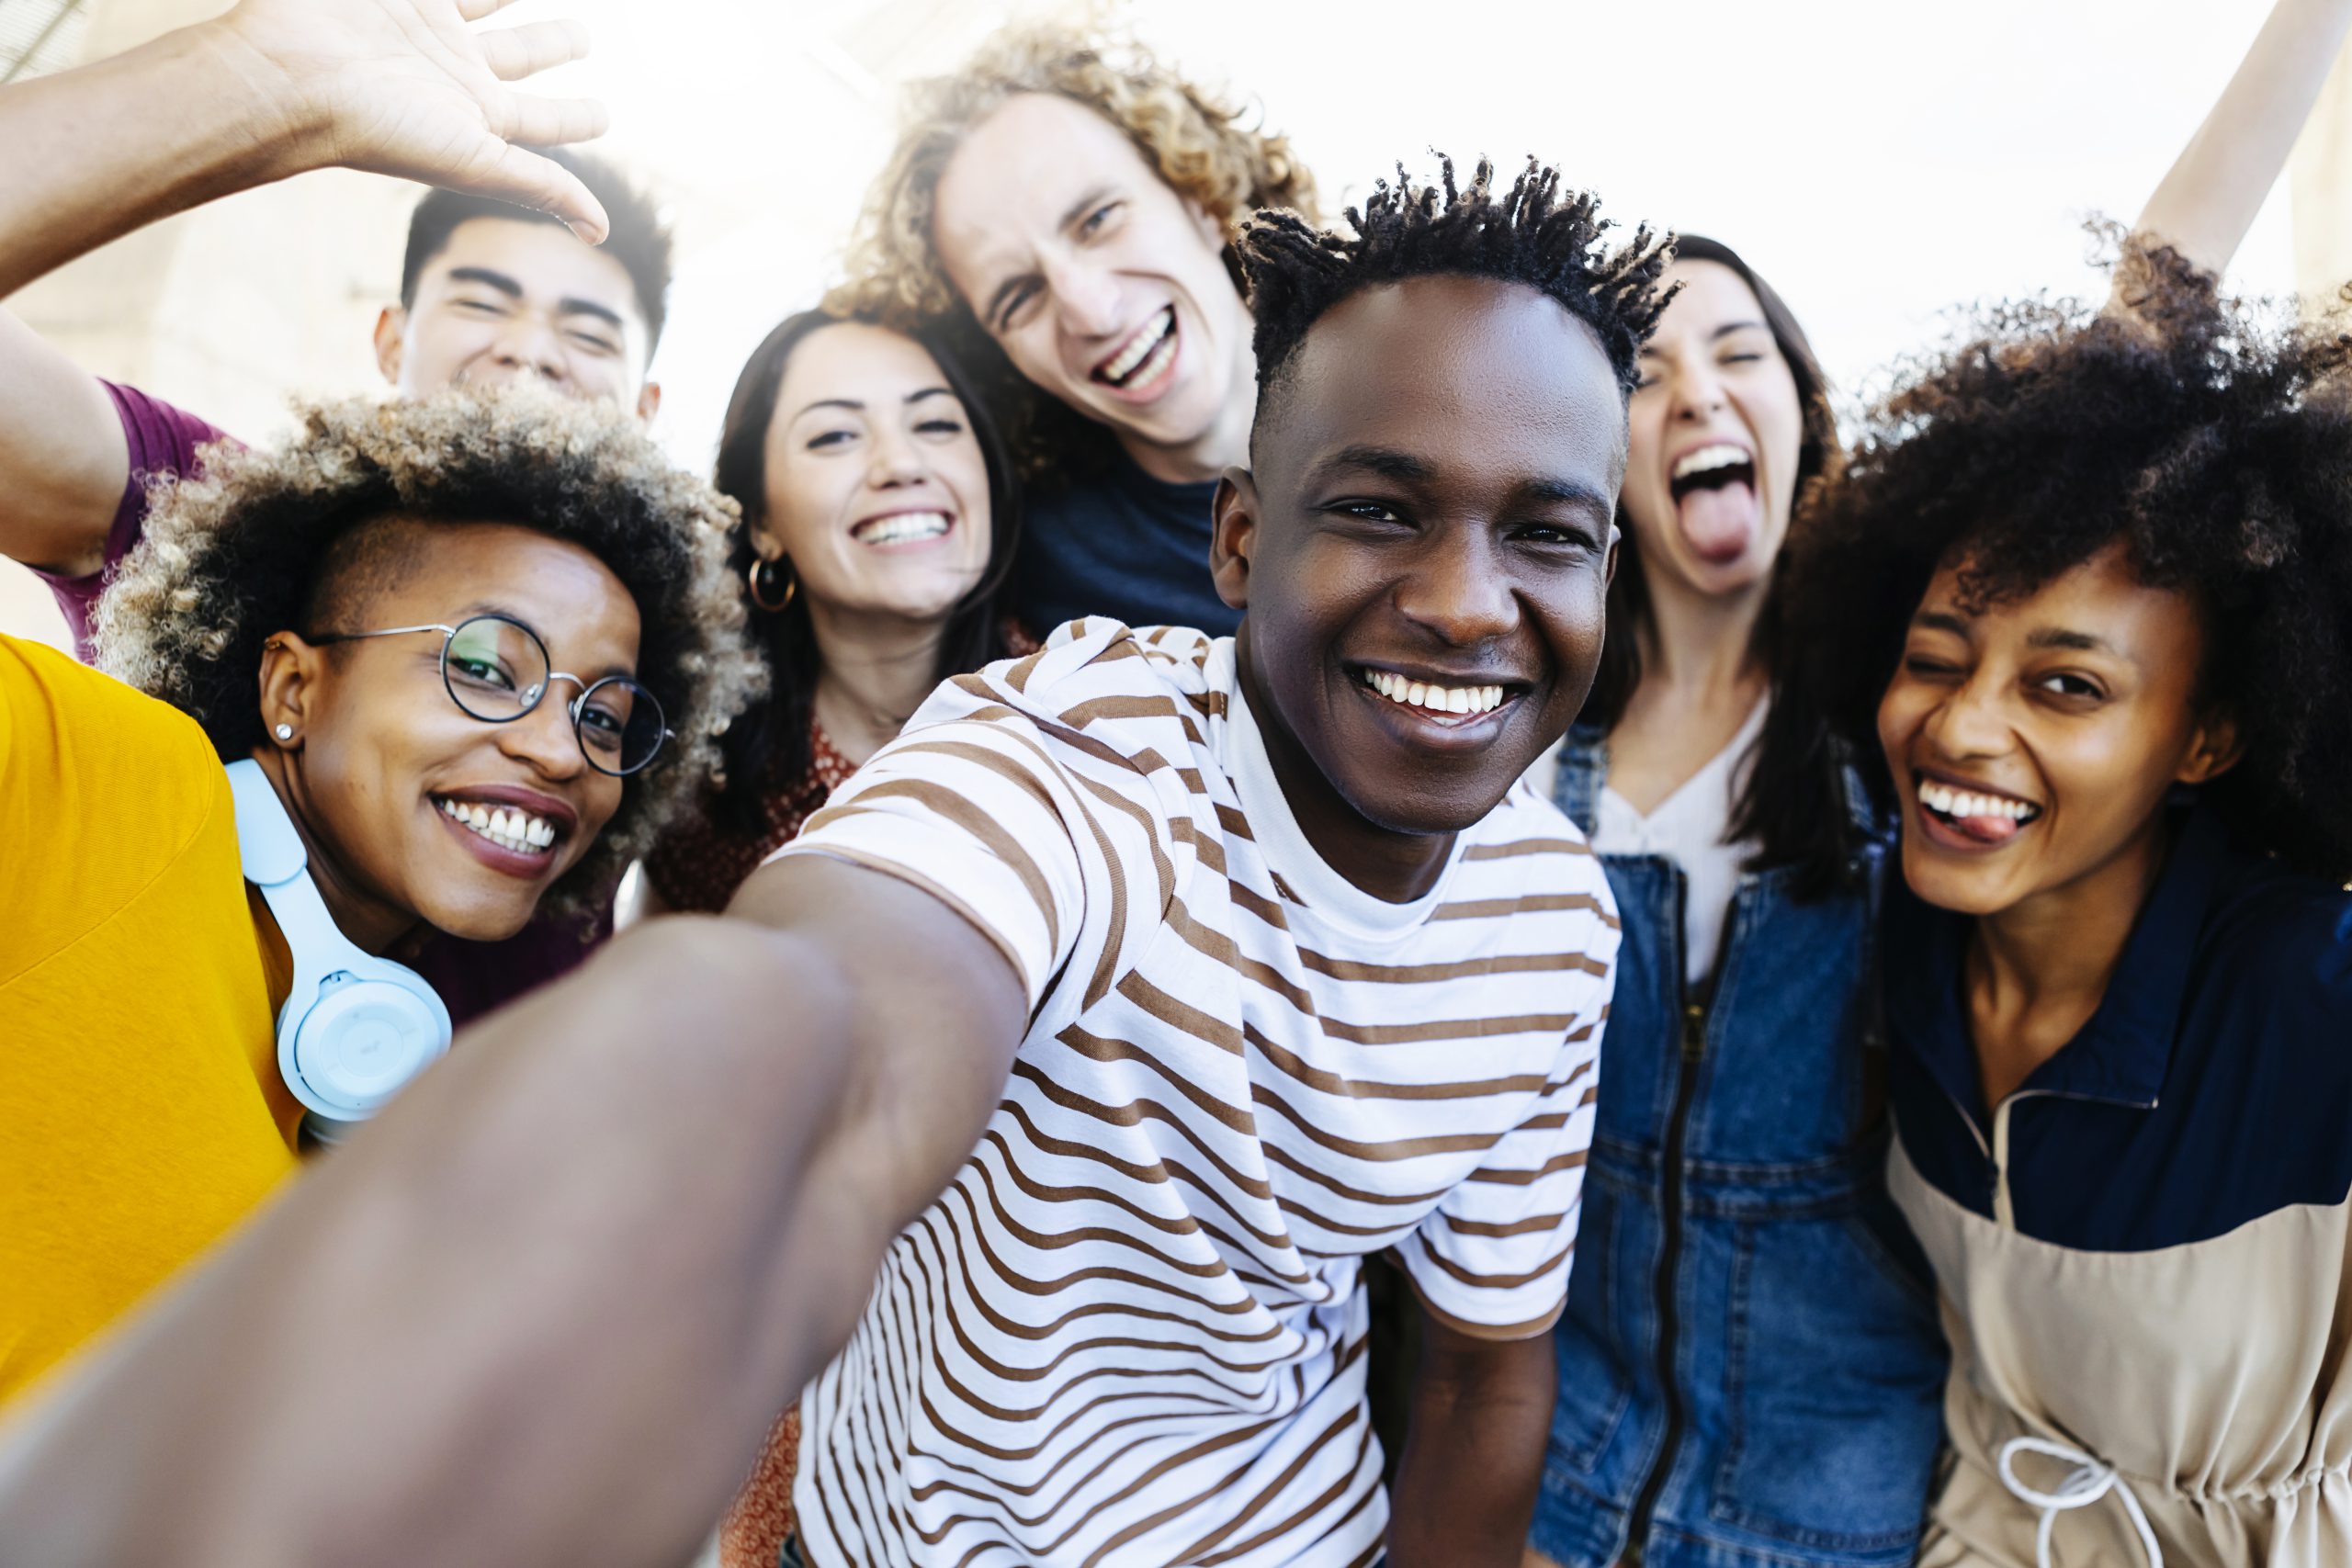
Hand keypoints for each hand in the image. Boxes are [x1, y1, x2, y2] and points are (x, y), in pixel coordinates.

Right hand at [210, 0, 611, 240]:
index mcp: (478, 117)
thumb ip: (541, 187)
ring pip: (487, 4)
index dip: (578, 116)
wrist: (294, 76)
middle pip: (521, 55)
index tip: (604, 115)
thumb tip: (601, 234)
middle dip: (554, 44)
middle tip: (584, 36)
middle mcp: (455, 72)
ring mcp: (426, 28)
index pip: (544, 120)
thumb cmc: (380, 130)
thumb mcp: (476, 163)